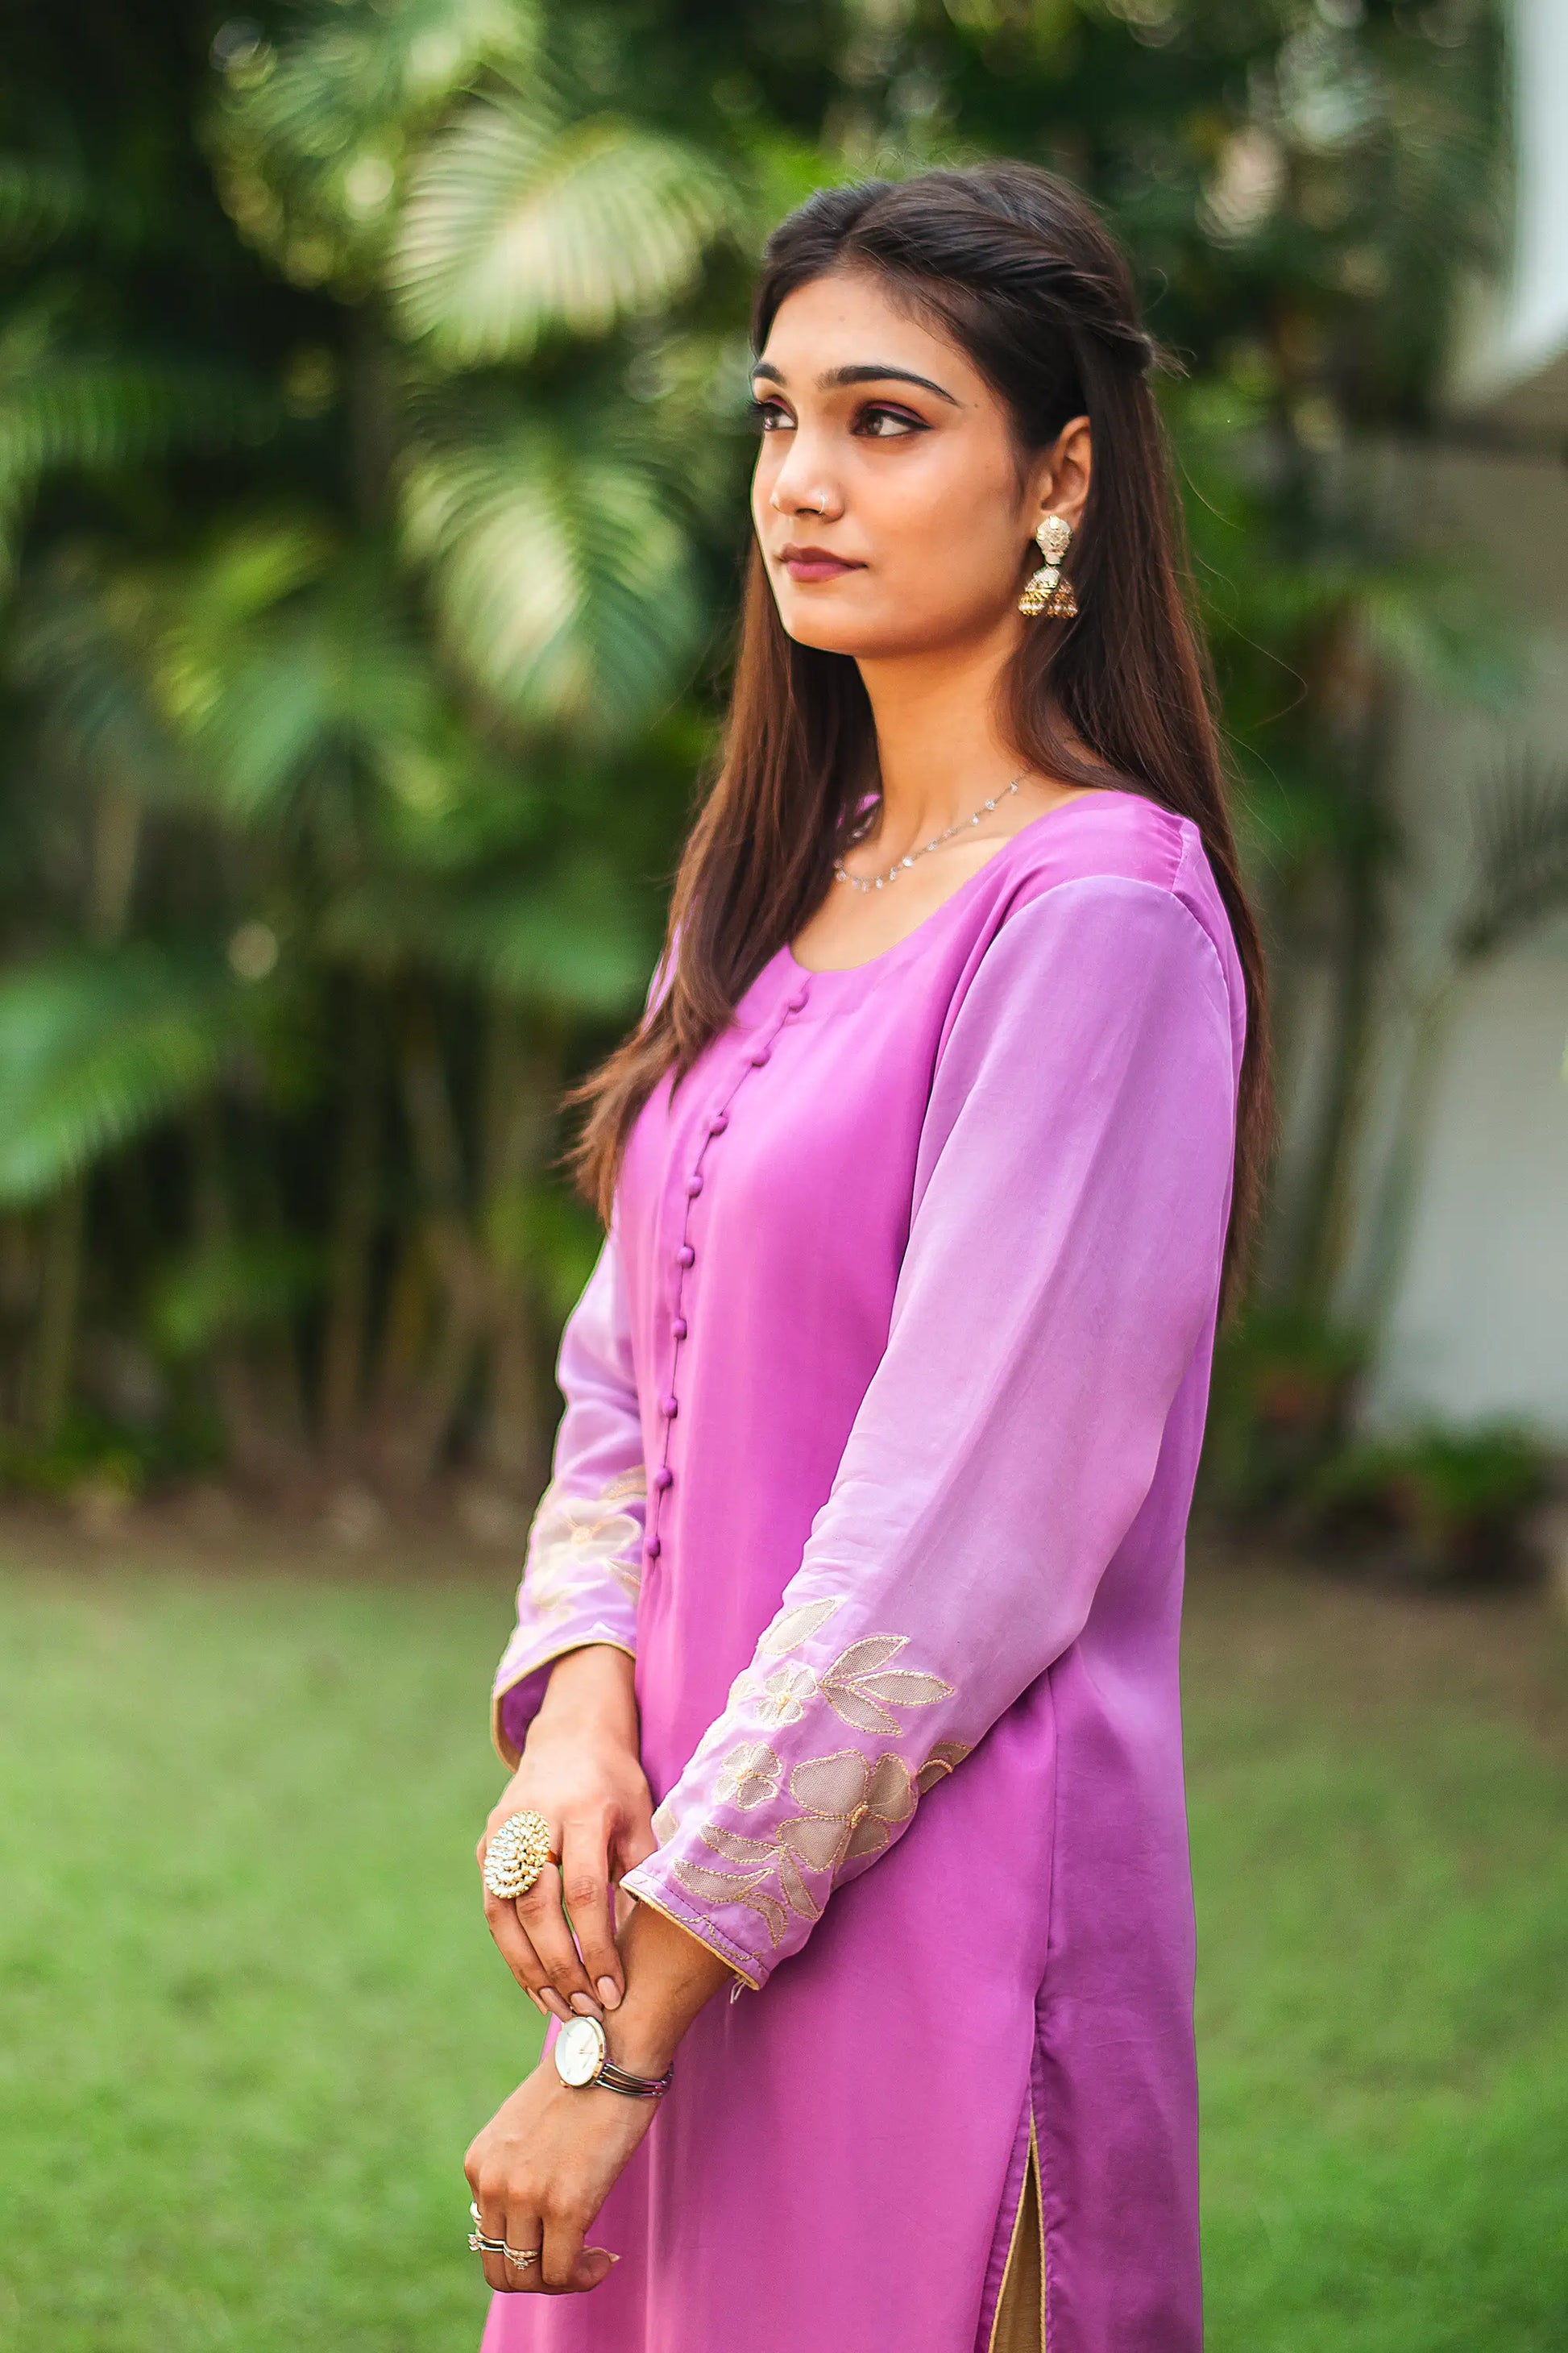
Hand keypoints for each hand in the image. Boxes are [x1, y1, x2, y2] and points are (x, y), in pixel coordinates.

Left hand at [464, 1903, 731, 2295]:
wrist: (615, 2045)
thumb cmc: (585, 2078)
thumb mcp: (529, 2123)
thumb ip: (519, 2164)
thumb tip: (532, 2212)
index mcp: (480, 2161)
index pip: (487, 2237)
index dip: (524, 2249)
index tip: (558, 2239)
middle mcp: (493, 2180)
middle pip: (499, 2268)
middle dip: (536, 2276)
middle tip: (572, 2260)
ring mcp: (526, 2195)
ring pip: (528, 2278)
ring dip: (562, 2279)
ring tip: (591, 2259)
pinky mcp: (566, 2204)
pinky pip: (563, 2273)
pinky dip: (584, 2276)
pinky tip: (605, 2258)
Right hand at [479, 1646, 656, 2022]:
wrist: (571, 1736)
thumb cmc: (617, 1784)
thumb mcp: (641, 1818)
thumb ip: (641, 1877)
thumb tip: (646, 1950)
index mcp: (583, 1812)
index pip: (585, 1892)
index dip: (597, 1947)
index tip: (613, 1992)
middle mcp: (535, 1822)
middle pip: (537, 1908)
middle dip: (561, 1967)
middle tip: (585, 2012)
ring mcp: (503, 1833)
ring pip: (503, 1914)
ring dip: (529, 1970)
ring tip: (559, 2010)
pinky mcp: (487, 1845)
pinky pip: (494, 1908)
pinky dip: (513, 1951)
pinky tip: (537, 1983)